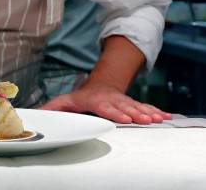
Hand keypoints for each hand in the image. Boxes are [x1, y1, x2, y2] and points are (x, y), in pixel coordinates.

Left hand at [40, 82, 171, 123]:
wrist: (100, 86)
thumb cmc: (82, 99)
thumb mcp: (65, 102)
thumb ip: (53, 108)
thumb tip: (38, 113)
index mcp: (96, 100)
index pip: (105, 106)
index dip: (114, 112)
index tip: (123, 117)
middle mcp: (112, 99)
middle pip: (124, 107)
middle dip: (135, 114)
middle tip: (146, 120)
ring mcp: (124, 101)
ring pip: (137, 106)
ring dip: (149, 113)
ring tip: (160, 119)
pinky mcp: (133, 103)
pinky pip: (146, 107)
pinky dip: (157, 111)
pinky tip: (167, 117)